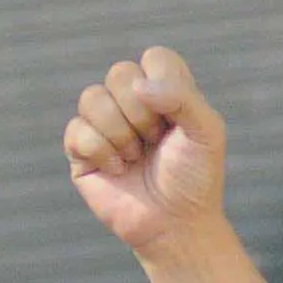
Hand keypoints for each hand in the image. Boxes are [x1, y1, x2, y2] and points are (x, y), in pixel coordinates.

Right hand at [66, 47, 230, 256]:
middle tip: (156, 142)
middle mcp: (132, 101)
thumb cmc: (194, 178)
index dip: (163, 84)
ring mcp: (103, 123)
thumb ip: (182, 98)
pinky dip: (102, 153)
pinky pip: (76, 129)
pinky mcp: (80, 148)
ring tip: (136, 157)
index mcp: (165, 91)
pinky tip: (118, 170)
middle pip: (120, 73)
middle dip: (143, 114)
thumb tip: (138, 85)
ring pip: (92, 97)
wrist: (175, 224)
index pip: (155, 58)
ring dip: (121, 134)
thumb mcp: (206, 134)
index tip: (176, 117)